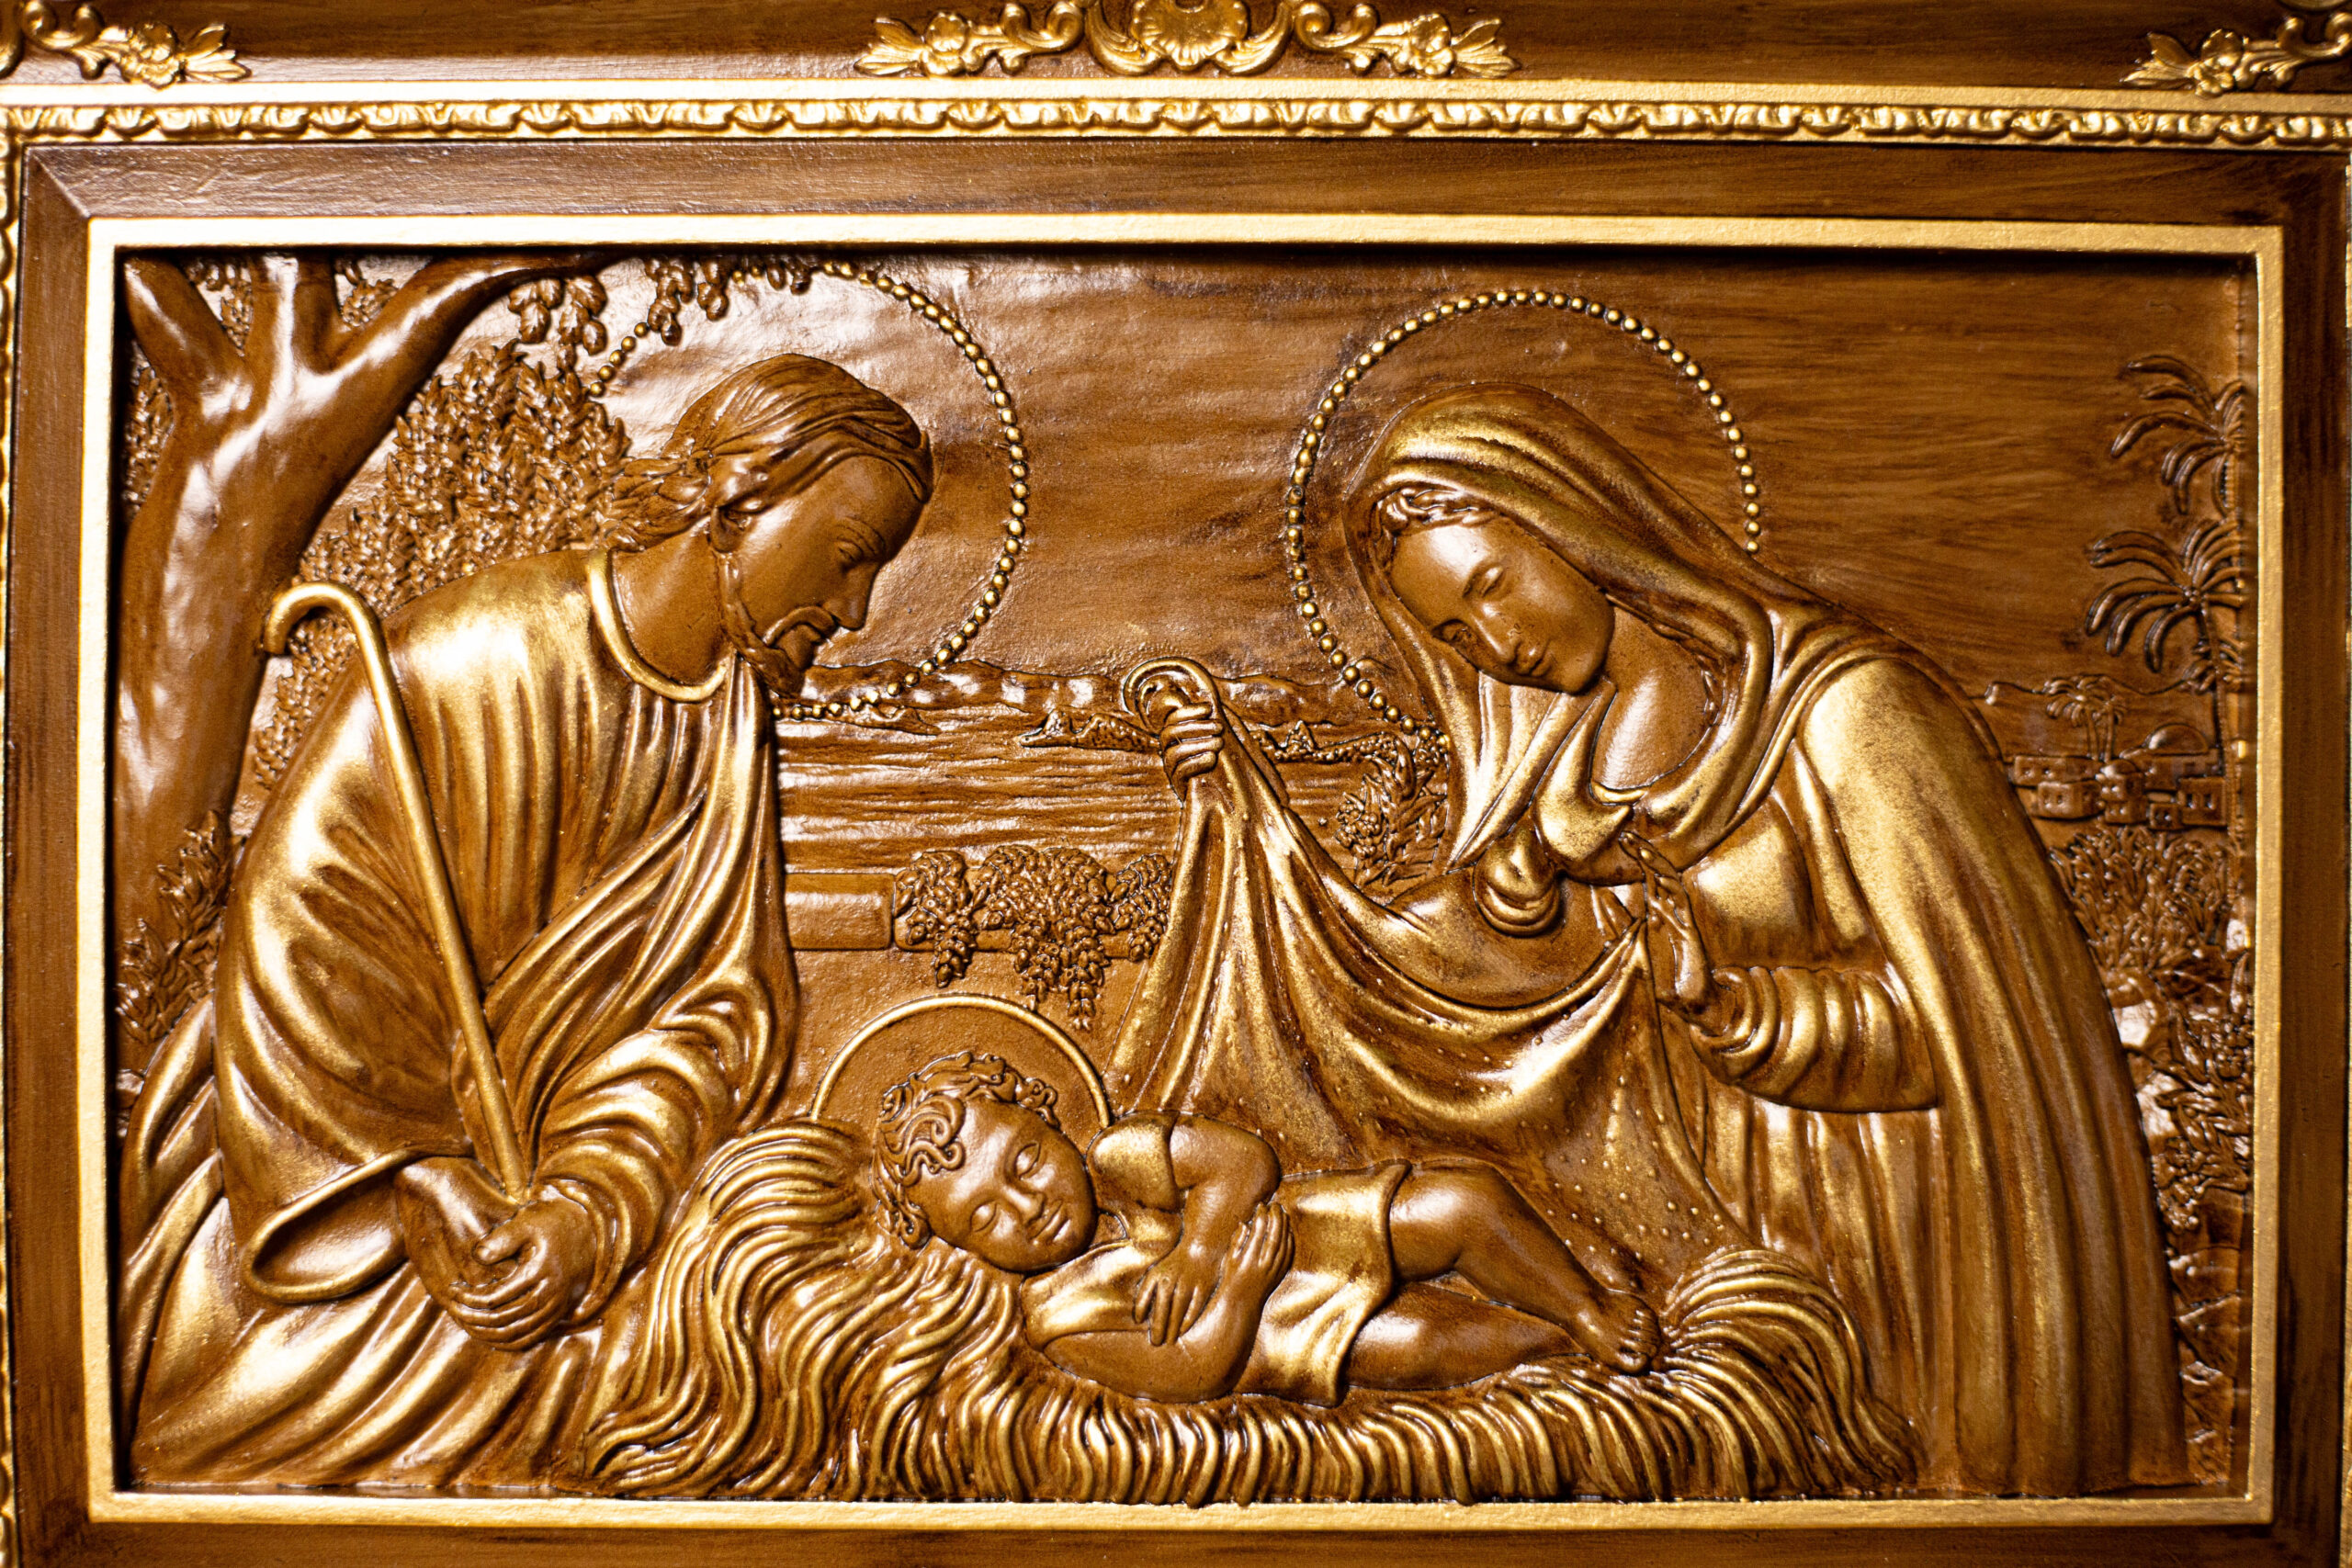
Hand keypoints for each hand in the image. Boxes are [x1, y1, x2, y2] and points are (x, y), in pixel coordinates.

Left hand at [442, 1194, 597, 1349]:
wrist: (591, 1232)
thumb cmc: (554, 1223)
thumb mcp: (528, 1222)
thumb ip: (502, 1238)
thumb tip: (478, 1257)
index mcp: (540, 1272)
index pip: (495, 1297)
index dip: (469, 1298)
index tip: (453, 1290)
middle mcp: (550, 1294)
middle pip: (503, 1319)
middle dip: (473, 1317)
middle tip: (453, 1308)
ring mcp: (557, 1307)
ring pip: (515, 1333)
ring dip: (486, 1333)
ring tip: (466, 1322)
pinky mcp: (559, 1314)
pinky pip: (531, 1338)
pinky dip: (507, 1342)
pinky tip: (489, 1335)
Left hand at [1135, 1236, 1224, 1345]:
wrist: (1201, 1246)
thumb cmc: (1176, 1263)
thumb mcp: (1158, 1270)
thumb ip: (1149, 1289)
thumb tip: (1141, 1316)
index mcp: (1157, 1274)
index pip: (1144, 1296)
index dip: (1140, 1310)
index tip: (1140, 1322)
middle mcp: (1171, 1279)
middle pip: (1161, 1309)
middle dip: (1157, 1328)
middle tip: (1156, 1342)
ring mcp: (1187, 1284)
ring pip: (1177, 1311)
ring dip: (1172, 1328)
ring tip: (1168, 1341)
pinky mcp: (1202, 1288)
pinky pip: (1193, 1309)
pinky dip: (1187, 1321)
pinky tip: (1182, 1330)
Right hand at [1158, 701, 1223, 786]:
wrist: (1217, 793)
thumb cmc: (1216, 761)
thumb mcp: (1212, 740)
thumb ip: (1208, 725)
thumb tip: (1212, 702)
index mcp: (1174, 738)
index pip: (1172, 719)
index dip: (1189, 711)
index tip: (1208, 708)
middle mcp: (1168, 751)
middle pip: (1170, 733)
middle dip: (1196, 727)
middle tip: (1220, 727)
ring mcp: (1171, 769)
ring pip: (1175, 753)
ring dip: (1199, 744)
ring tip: (1220, 742)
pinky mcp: (1178, 785)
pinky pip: (1181, 771)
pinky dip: (1198, 762)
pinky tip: (1213, 758)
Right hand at [1224, 1201, 1293, 1299]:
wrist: (1242, 1302)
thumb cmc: (1231, 1277)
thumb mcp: (1229, 1258)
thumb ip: (1237, 1240)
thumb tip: (1246, 1222)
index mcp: (1248, 1258)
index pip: (1258, 1230)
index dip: (1261, 1215)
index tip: (1261, 1206)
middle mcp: (1263, 1264)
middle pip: (1275, 1234)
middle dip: (1276, 1216)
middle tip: (1275, 1204)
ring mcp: (1274, 1270)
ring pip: (1284, 1243)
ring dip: (1285, 1225)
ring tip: (1282, 1212)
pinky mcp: (1280, 1274)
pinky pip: (1289, 1253)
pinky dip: (1290, 1239)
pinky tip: (1288, 1229)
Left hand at [1636, 851, 1731, 1034]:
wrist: (1688, 1002)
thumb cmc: (1663, 975)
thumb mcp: (1632, 944)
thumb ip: (1619, 923)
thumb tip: (1604, 896)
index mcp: (1658, 911)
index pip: (1648, 876)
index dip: (1638, 857)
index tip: (1622, 839)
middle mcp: (1671, 912)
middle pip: (1660, 874)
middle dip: (1646, 854)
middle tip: (1628, 836)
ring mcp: (1682, 921)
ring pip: (1673, 886)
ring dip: (1658, 868)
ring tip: (1642, 852)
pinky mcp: (1690, 935)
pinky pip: (1683, 908)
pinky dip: (1671, 893)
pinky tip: (1659, 881)